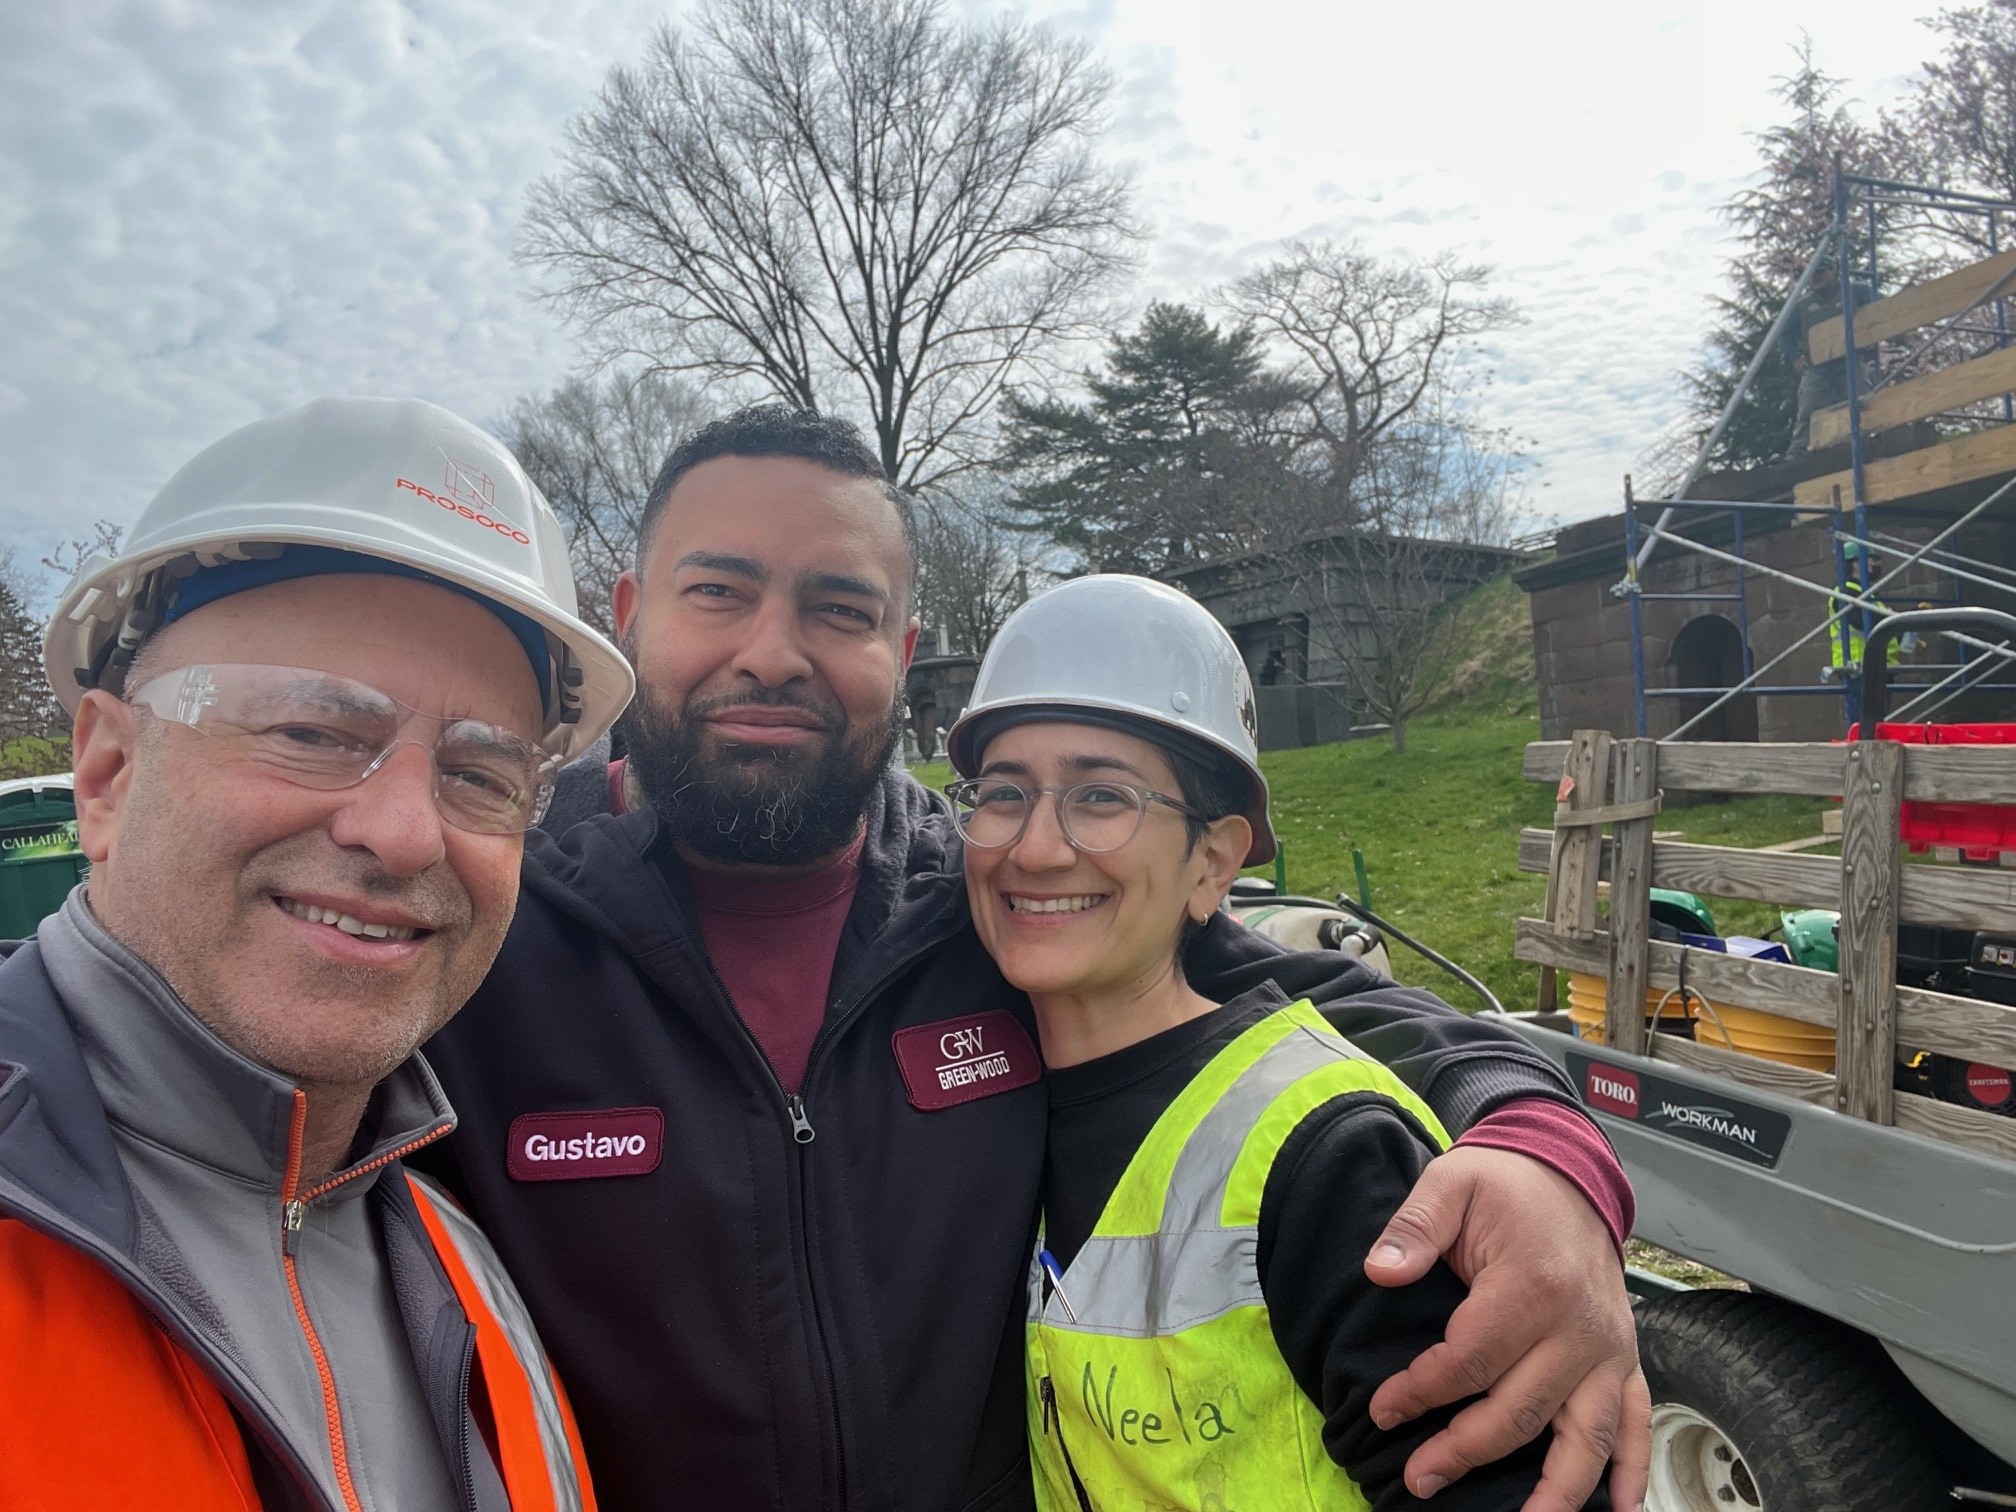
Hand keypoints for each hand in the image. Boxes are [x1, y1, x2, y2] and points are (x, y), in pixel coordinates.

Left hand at [1364, 1146, 1648, 1511]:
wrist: (1568, 1171)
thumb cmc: (1503, 1183)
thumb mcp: (1450, 1182)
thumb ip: (1413, 1227)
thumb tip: (1380, 1271)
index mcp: (1533, 1285)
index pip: (1471, 1359)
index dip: (1422, 1391)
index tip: (1384, 1410)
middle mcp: (1580, 1328)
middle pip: (1520, 1410)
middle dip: (1464, 1451)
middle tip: (1419, 1478)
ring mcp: (1609, 1349)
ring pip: (1586, 1436)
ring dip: (1556, 1491)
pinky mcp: (1626, 1359)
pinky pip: (1637, 1422)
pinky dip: (1632, 1470)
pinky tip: (1620, 1511)